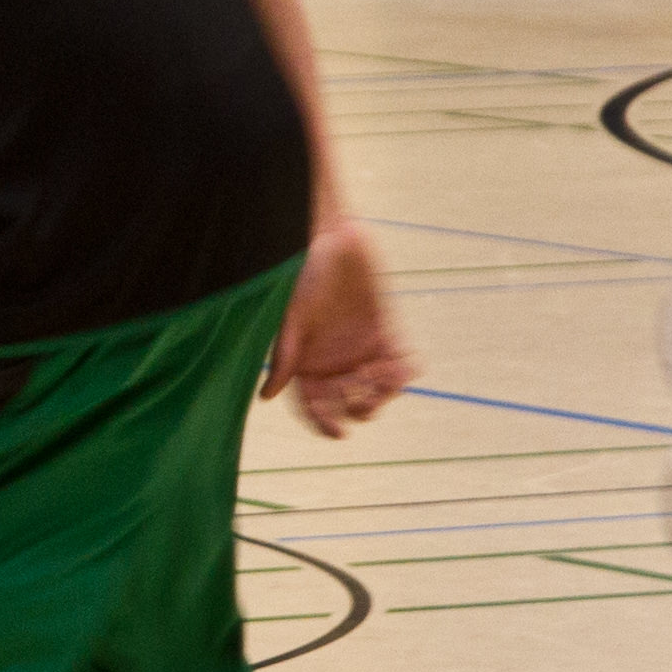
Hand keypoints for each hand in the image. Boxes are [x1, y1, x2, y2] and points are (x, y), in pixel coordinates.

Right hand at [263, 223, 416, 437]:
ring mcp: (361, 349)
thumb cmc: (301, 276)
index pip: (314, 407)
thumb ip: (284, 357)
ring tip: (384, 380)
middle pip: (349, 403)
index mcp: (306, 366)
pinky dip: (405, 371)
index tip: (340, 434)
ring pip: (377, 389)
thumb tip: (265, 397)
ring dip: (384, 392)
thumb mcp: (289, 318)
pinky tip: (405, 368)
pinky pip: (400, 362)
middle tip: (364, 399)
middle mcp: (333, 363)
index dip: (326, 424)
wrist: (332, 238)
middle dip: (359, 407)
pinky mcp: (386, 332)